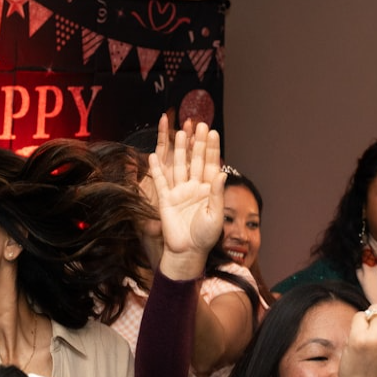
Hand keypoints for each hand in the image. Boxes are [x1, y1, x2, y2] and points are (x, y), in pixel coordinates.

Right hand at [148, 119, 224, 279]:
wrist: (187, 252)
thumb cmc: (205, 237)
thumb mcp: (215, 215)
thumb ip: (217, 194)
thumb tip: (221, 174)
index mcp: (208, 190)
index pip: (210, 164)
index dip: (211, 149)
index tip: (213, 132)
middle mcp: (193, 188)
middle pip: (195, 161)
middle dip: (197, 143)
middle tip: (199, 124)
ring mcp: (179, 192)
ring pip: (179, 166)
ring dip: (179, 150)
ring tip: (180, 132)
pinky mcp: (165, 200)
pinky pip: (160, 181)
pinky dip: (157, 169)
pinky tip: (154, 155)